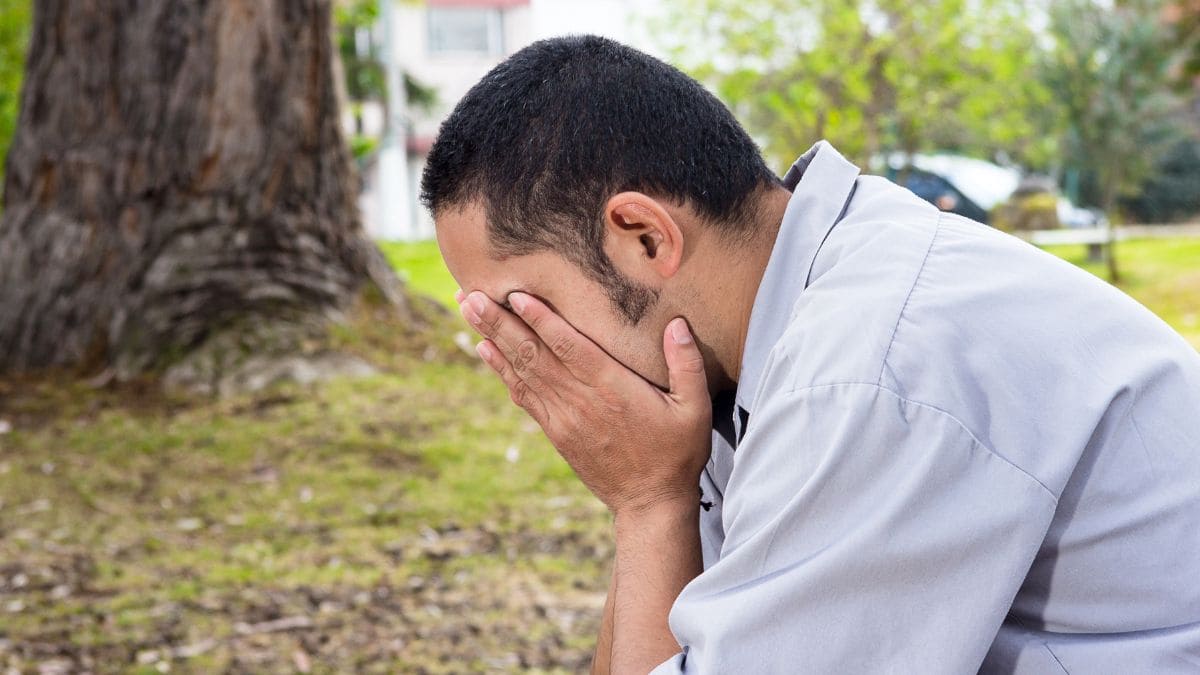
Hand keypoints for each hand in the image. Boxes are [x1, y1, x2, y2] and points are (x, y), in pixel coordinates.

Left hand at [459, 290, 712, 515]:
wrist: (650, 504)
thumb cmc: (677, 453)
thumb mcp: (695, 409)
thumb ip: (687, 365)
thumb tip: (677, 324)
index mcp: (612, 389)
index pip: (570, 347)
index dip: (541, 320)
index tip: (515, 295)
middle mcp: (580, 400)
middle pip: (533, 354)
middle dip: (500, 323)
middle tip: (470, 295)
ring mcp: (564, 418)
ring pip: (522, 371)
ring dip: (492, 339)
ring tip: (467, 311)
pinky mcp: (556, 432)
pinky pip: (524, 396)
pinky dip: (502, 371)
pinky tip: (485, 350)